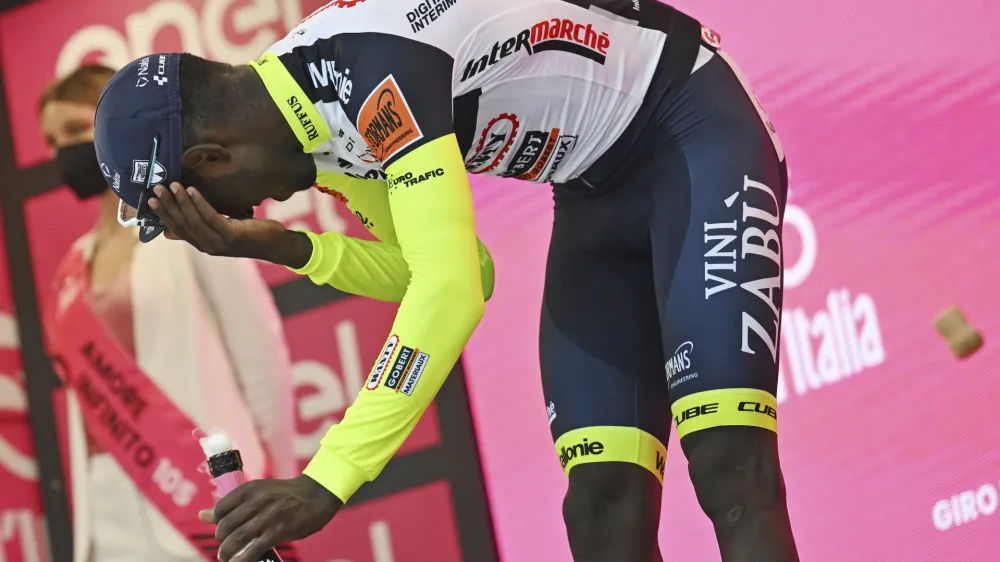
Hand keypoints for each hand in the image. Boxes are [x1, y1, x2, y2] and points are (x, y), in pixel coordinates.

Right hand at [148, 183, 312, 267]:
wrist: (276, 244)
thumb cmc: (249, 234)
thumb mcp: (221, 230)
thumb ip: (198, 228)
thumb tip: (169, 232)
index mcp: (203, 244)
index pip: (177, 229)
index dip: (163, 215)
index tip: (150, 199)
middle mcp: (207, 246)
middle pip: (182, 224)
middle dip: (168, 205)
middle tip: (157, 187)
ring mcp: (219, 243)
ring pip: (194, 220)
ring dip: (181, 201)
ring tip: (173, 185)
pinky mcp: (231, 236)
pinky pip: (211, 217)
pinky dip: (200, 203)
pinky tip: (192, 190)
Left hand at [199, 475, 341, 561]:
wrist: (317, 494)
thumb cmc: (286, 494)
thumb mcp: (259, 492)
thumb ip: (233, 504)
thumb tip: (202, 515)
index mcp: (251, 489)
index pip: (220, 508)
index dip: (217, 522)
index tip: (222, 529)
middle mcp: (257, 501)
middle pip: (226, 526)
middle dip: (221, 539)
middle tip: (224, 546)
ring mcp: (268, 517)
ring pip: (236, 538)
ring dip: (226, 552)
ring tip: (225, 556)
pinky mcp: (278, 532)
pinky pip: (253, 550)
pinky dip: (241, 560)